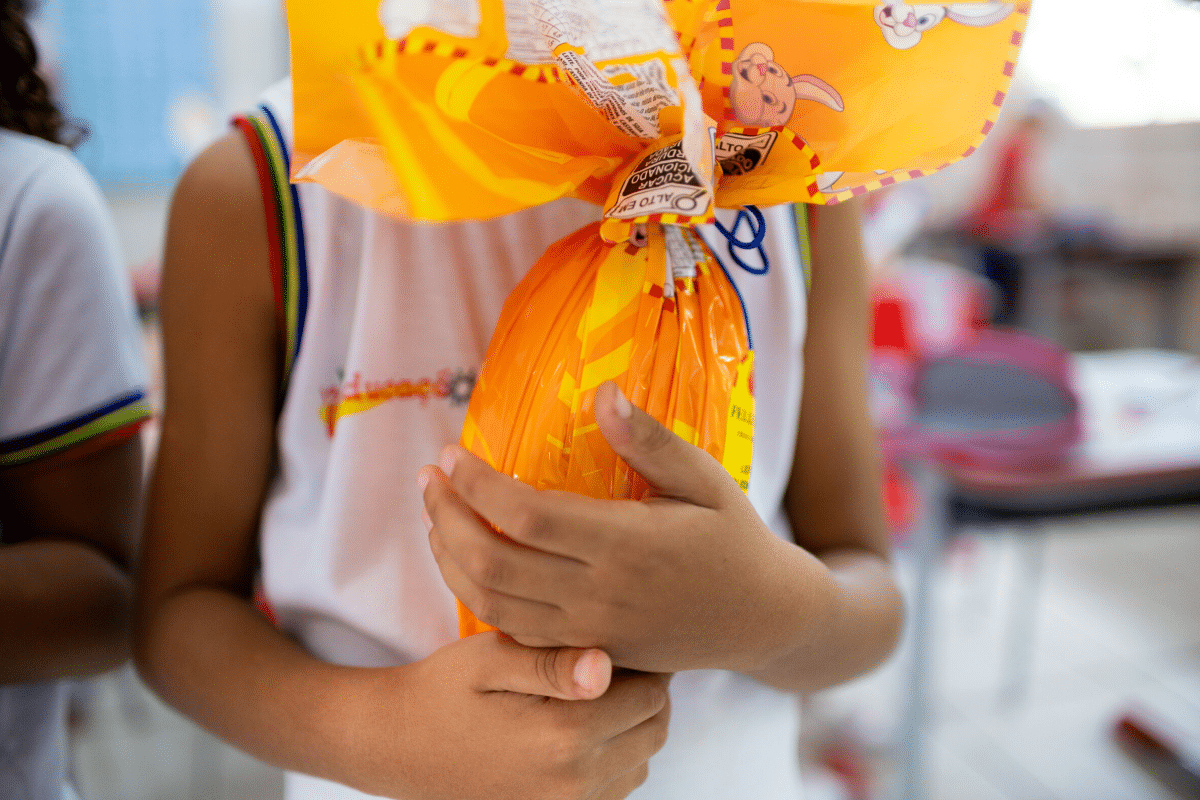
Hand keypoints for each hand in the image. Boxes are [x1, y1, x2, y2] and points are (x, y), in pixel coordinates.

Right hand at [357, 631, 668, 799]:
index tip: (624, 636)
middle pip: (654, 728)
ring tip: (597, 691)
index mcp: (563, 736)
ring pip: (643, 759)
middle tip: (616, 659)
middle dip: (647, 689)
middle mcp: (574, 781)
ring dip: (634, 723)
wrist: (398, 745)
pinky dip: (615, 754)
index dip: (646, 658)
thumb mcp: (489, 659)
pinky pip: (617, 787)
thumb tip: (606, 664)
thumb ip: (551, 661)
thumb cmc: (443, 691)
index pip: (650, 692)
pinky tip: (582, 724)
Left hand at [419, 381, 812, 673]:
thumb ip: (650, 441)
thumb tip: (603, 392)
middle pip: (492, 563)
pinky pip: (512, 632)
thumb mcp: (704, 481)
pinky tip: (465, 560)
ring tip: (434, 516)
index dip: (476, 485)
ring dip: (449, 558)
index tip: (451, 454)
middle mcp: (599, 593)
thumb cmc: (733, 538)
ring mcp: (589, 630)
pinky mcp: (585, 651)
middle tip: (429, 479)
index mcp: (627, 545)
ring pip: (491, 604)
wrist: (762, 619)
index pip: (527, 516)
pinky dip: (476, 596)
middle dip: (446, 518)